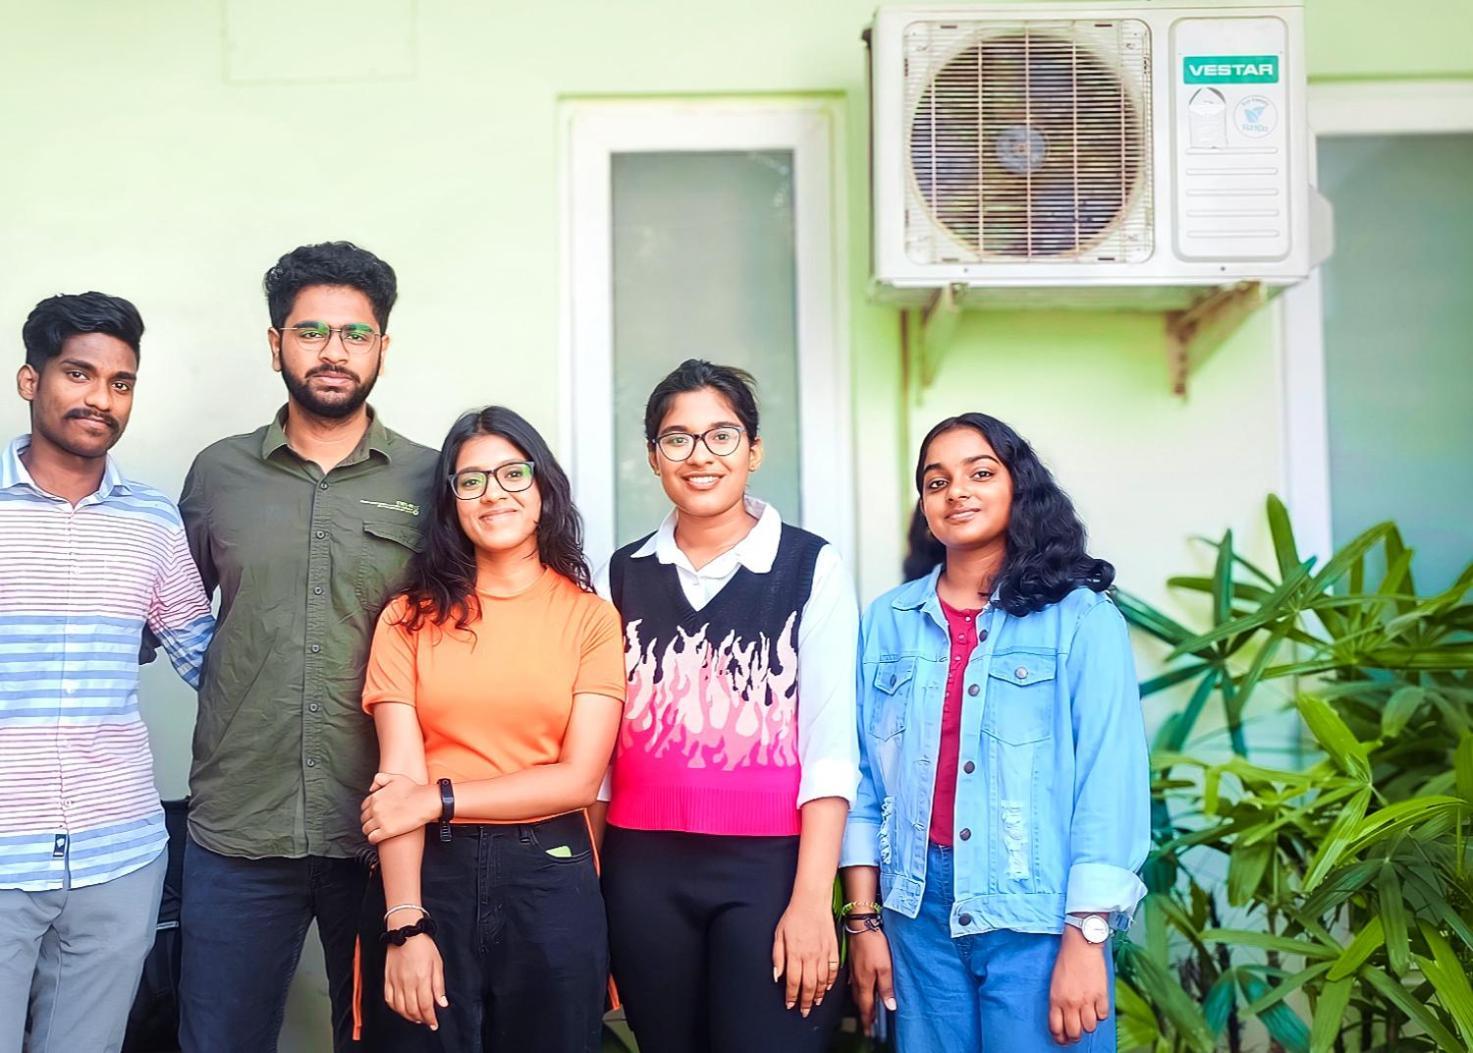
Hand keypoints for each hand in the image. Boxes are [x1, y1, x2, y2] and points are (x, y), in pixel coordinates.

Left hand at [362, 772, 435, 842]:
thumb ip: (379, 779)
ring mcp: (380, 820)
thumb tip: (371, 789)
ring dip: (370, 830)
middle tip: (376, 823)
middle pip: (364, 819)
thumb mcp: (395, 777)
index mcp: (376, 797)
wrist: (425, 801)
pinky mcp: (386, 831)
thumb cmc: (414, 790)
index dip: (368, 811)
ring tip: (376, 831)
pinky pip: (372, 838)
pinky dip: (373, 839)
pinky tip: (377, 837)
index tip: (374, 814)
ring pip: (366, 829)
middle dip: (369, 821)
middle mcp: (375, 808)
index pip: (364, 807)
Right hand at [385, 933, 447, 1029]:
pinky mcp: (387, 979)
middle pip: (413, 1009)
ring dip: (409, 1016)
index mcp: (421, 978)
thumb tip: (442, 1002)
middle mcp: (407, 982)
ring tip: (417, 1017)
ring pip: (400, 1008)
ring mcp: (395, 982)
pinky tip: (402, 1009)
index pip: (425, 1005)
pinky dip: (396, 1009)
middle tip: (427, 1021)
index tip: (434, 1023)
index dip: (430, 1018)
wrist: (405, 931)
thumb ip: (439, 985)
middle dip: (421, 1019)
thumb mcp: (438, 963)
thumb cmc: (423, 944)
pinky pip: (389, 1000)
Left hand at [772, 894, 839, 1016]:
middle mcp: (810, 956)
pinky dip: (831, 981)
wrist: (812, 902)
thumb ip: (777, 957)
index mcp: (795, 953)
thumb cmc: (793, 917)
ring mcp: (823, 953)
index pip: (792, 981)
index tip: (790, 1004)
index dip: (791, 996)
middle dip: (806, 1001)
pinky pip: (833, 970)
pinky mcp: (833, 949)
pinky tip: (827, 988)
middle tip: (804, 1011)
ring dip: (819, 995)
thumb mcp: (778, 935)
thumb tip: (776, 976)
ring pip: (822, 981)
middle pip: (809, 985)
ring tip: (815, 1003)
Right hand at [847, 928, 895, 1033]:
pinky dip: (858, 991)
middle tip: (867, 1026)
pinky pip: (854, 983)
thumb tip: (889, 1006)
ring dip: (861, 1004)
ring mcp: (854, 971)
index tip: (869, 1031)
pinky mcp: (853, 963)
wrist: (861, 925)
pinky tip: (859, 989)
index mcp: (865, 983)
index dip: (868, 1020)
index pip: (866, 1007)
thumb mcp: (885, 968)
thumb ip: (886, 988)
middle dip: (864, 1015)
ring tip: (865, 1011)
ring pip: (857, 993)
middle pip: (860, 1002)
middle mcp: (857, 980)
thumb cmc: (873, 944)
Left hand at [1049, 926, 1110, 1044]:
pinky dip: (1100, 1014)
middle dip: (1074, 1037)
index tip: (1062, 1039)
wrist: (1081, 945)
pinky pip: (1103, 1016)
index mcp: (1056, 999)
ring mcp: (1087, 1000)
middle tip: (1076, 1034)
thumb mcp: (1055, 983)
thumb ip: (1058, 1002)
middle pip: (1074, 1033)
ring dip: (1088, 1025)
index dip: (1059, 1038)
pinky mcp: (1102, 996)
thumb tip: (1063, 1019)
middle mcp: (1071, 1003)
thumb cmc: (1066, 962)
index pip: (1056, 1028)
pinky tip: (1097, 1007)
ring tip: (1087, 1017)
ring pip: (1090, 1027)